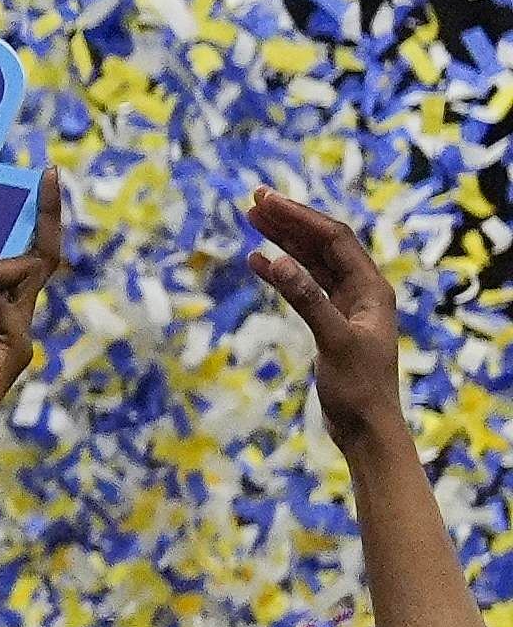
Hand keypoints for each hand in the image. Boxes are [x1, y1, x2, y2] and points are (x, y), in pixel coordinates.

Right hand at [249, 188, 410, 447]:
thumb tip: (275, 262)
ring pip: (313, 262)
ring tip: (253, 219)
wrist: (367, 428)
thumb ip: (306, 300)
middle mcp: (363, 290)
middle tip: (255, 198)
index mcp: (372, 288)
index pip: (334, 239)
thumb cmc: (357, 388)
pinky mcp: (332, 322)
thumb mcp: (333, 342)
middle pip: (324, 243)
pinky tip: (258, 262)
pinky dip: (282, 272)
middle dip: (291, 220)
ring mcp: (348, 305)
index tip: (266, 201)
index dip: (300, 217)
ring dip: (285, 240)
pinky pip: (306, 286)